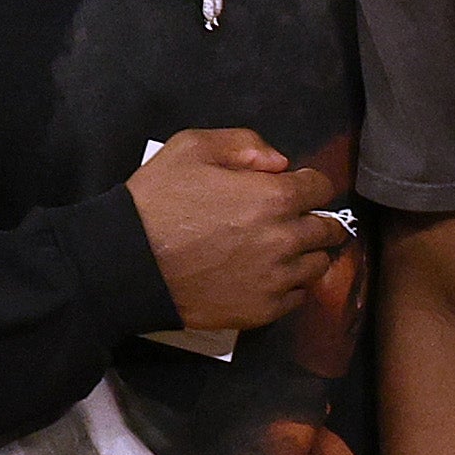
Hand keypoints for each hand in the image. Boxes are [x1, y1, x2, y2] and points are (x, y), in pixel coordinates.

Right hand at [126, 128, 349, 334]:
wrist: (127, 263)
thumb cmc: (156, 202)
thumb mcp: (191, 147)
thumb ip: (243, 143)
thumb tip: (279, 162)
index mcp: (274, 197)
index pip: (321, 188)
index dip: (309, 184)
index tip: (296, 188)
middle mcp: (285, 239)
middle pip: (327, 229)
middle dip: (315, 219)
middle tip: (295, 220)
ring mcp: (276, 279)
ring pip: (318, 265)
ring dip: (307, 254)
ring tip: (283, 250)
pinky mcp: (262, 310)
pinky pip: (298, 298)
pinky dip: (290, 286)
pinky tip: (269, 276)